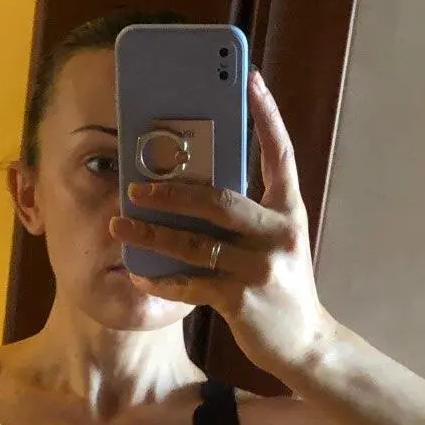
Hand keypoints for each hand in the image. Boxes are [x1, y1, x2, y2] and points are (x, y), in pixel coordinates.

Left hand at [110, 67, 335, 378]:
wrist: (305, 344)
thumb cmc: (281, 287)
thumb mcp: (275, 243)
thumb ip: (247, 217)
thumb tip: (195, 189)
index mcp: (289, 211)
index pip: (280, 153)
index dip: (267, 115)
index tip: (249, 79)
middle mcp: (279, 233)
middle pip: (220, 199)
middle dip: (172, 191)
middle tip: (135, 186)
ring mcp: (261, 267)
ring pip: (196, 242)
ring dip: (152, 233)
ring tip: (119, 224)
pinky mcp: (242, 299)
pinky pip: (191, 283)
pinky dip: (162, 279)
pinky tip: (140, 273)